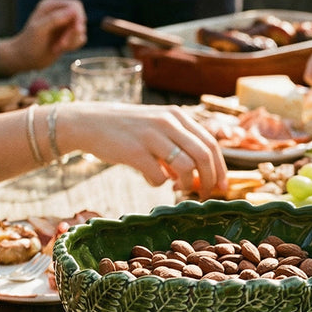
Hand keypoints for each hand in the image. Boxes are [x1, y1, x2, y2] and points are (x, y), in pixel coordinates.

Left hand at [6, 0, 86, 71]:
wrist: (25, 59)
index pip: (75, 5)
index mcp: (50, 5)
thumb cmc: (29, 43)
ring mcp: (64, 25)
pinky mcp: (68, 36)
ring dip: (72, 41)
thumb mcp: (40, 29)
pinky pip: (80, 39)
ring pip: (81, 30)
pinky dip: (73, 46)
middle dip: (74, 32)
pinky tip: (60, 49)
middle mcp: (59, 13)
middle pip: (80, 18)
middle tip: (63, 43)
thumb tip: (74, 10)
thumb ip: (56, 18)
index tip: (77, 29)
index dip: (79, 17)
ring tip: (57, 47)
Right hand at [59, 103, 227, 197]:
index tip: (222, 187)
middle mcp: (168, 122)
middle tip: (205, 195)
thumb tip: (199, 174)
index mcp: (178, 116)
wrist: (88, 122)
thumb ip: (180, 144)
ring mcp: (151, 136)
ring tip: (179, 190)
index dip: (220, 169)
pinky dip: (159, 183)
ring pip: (186, 168)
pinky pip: (158, 177)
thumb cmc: (129, 129)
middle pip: (203, 156)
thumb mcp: (158, 127)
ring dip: (187, 185)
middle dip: (210, 181)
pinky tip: (152, 180)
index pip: (210, 144)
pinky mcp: (134, 151)